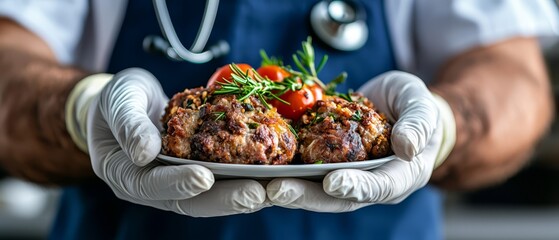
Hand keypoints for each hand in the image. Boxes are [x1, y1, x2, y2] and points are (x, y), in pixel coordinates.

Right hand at [78, 68, 268, 216]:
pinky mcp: (194, 173)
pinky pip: (219, 180)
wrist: (128, 104)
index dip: (178, 182)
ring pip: (209, 196)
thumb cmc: (118, 100)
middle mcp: (152, 187)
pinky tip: (267, 174)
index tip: (204, 177)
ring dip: (239, 194)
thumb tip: (144, 152)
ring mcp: (175, 183)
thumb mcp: (119, 101)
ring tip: (270, 190)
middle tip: (255, 194)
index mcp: (125, 174)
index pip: (152, 184)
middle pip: (189, 201)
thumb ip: (129, 124)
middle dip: (224, 199)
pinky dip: (242, 179)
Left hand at [267, 71, 454, 211]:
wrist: (397, 105)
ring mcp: (344, 174)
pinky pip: (304, 167)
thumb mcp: (422, 106)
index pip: (378, 187)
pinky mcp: (324, 162)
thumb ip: (418, 124)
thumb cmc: (414, 106)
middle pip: (337, 197)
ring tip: (261, 184)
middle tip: (278, 191)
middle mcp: (367, 182)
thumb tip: (407, 148)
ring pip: (314, 187)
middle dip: (306, 195)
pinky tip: (258, 164)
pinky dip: (282, 167)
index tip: (334, 183)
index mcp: (397, 175)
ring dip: (288, 187)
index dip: (356, 187)